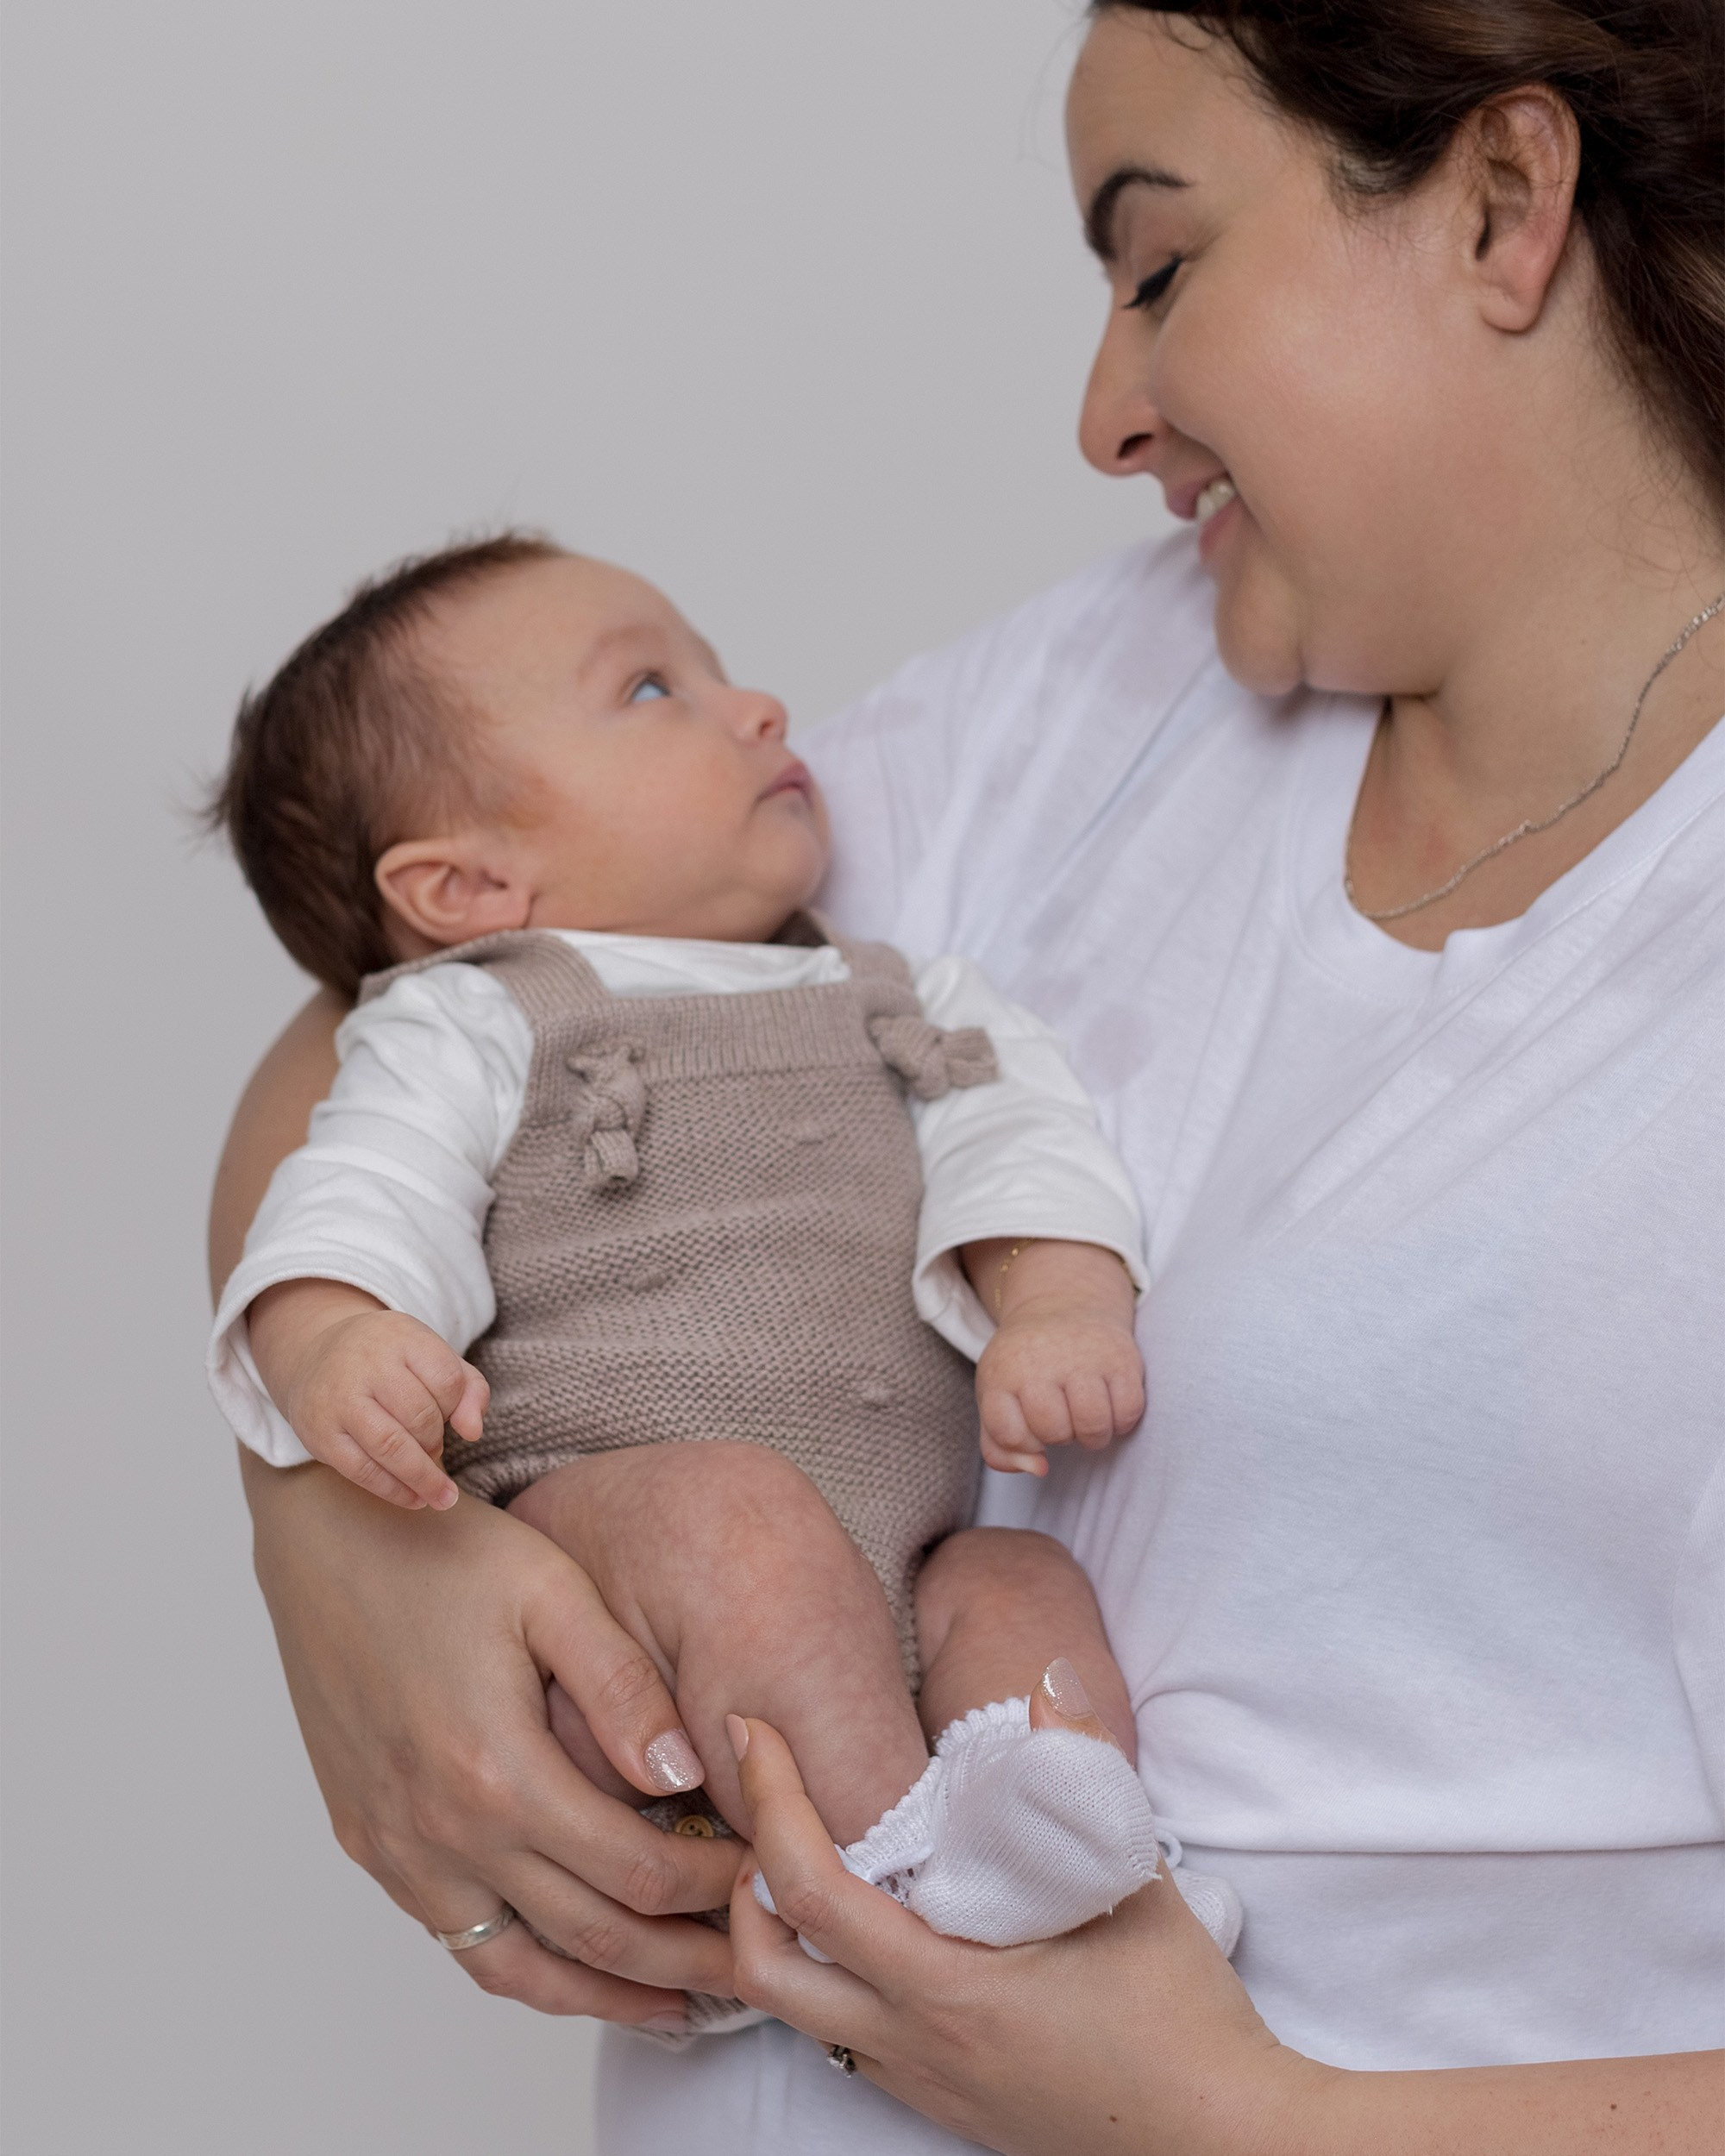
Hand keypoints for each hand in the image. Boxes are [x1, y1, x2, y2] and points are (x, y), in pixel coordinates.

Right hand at [240, 1447, 742, 2031]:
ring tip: (677, 2002)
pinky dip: (525, 1967)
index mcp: (495, 1770)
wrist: (322, 1538)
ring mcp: (397, 1848)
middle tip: (754, 1967)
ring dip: (603, 1993)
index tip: (766, 1876)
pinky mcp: (370, 1843)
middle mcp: (440, 1830)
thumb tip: (686, 1774)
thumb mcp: (550, 1588)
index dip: (712, 1887)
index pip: (635, 1871)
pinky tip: (572, 1961)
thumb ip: (620, 1685)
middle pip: (589, 1936)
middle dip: (683, 1962)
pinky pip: (457, 1937)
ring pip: (516, 1967)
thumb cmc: (441, 1550)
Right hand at [249, 1280, 486, 1510]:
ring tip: (441, 1495)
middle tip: (437, 1451)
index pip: (447, 1380)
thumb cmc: (389, 1361)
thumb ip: (468, 1389)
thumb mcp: (431, 1356)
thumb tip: (473, 1432)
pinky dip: (394, 1490)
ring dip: (423, 1478)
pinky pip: (362, 1470)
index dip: (456, 1407)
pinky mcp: (320, 1433)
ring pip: (391, 1447)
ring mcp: (339, 1400)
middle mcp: (366, 1365)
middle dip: (436, 1442)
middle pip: (420, 1416)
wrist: (315, 1355)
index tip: (451, 1417)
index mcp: (401, 1338)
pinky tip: (413, 1498)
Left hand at [726, 1703, 1304, 2155]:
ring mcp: (921, 2081)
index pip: (811, 1892)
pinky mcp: (940, 2101)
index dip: (770, 1804)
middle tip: (765, 1810)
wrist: (1221, 2141)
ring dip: (774, 1934)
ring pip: (795, 2013)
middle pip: (761, 1970)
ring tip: (802, 1859)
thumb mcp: (1136, 1880)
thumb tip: (1050, 1678)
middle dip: (739, 1883)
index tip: (755, 1736)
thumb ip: (1082, 1770)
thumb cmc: (1183, 2018)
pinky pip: (844, 2038)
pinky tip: (865, 1929)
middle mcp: (914, 2044)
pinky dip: (823, 1975)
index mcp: (947, 1989)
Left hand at [967, 1241, 1144, 1475]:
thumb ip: (1000, 1446)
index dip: (1023, 1443)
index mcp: (1002, 1372)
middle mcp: (1040, 1361)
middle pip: (1054, 1432)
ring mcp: (1083, 1357)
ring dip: (1092, 1435)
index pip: (1009, 1434)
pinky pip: (1128, 1413)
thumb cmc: (1027, 1366)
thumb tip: (1039, 1469)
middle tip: (1061, 1416)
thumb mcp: (997, 1397)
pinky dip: (1121, 1421)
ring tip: (1085, 1417)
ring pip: (1093, 1426)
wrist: (1064, 1304)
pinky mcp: (1121, 1358)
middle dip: (1059, 1436)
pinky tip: (1109, 1406)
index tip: (1029, 1426)